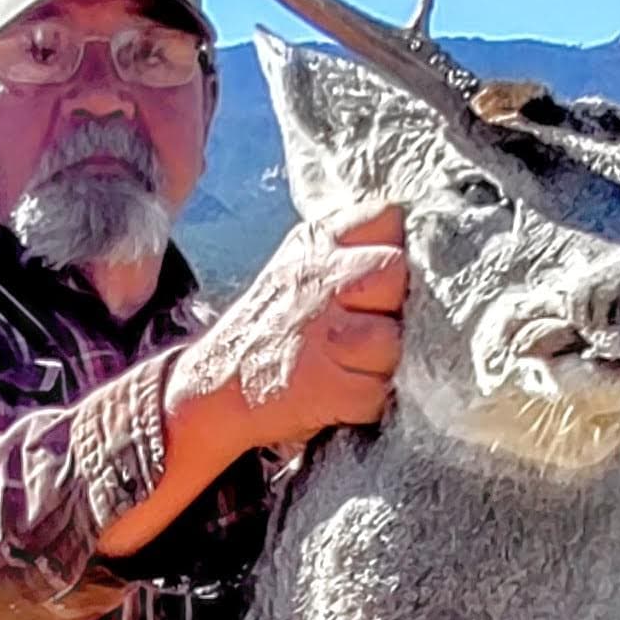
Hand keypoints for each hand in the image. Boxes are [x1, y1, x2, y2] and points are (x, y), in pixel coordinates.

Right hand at [169, 204, 406, 454]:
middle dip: (390, 306)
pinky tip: (335, 393)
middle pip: (396, 273)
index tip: (378, 275)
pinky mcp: (328, 384)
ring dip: (378, 363)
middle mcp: (321, 280)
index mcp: (316, 246)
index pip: (385, 218)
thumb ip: (347, 248)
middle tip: (358, 328)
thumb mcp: (296, 265)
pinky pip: (376, 391)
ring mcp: (326, 332)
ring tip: (344, 365)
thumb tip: (403, 244)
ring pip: (393, 340)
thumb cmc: (269, 330)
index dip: (391, 247)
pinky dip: (362, 401)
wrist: (216, 387)